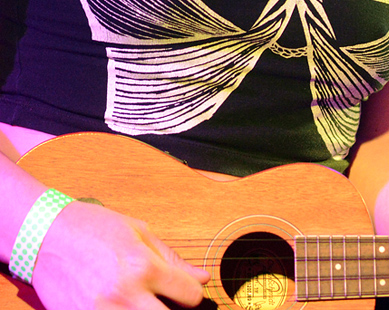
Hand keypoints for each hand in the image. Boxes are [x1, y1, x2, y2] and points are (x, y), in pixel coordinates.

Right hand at [32, 199, 209, 308]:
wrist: (45, 235)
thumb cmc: (92, 228)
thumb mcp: (138, 232)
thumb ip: (171, 259)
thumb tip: (202, 277)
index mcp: (143, 266)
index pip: (189, 295)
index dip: (192, 294)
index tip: (184, 291)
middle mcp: (125, 294)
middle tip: (165, 301)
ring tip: (141, 302)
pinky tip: (122, 306)